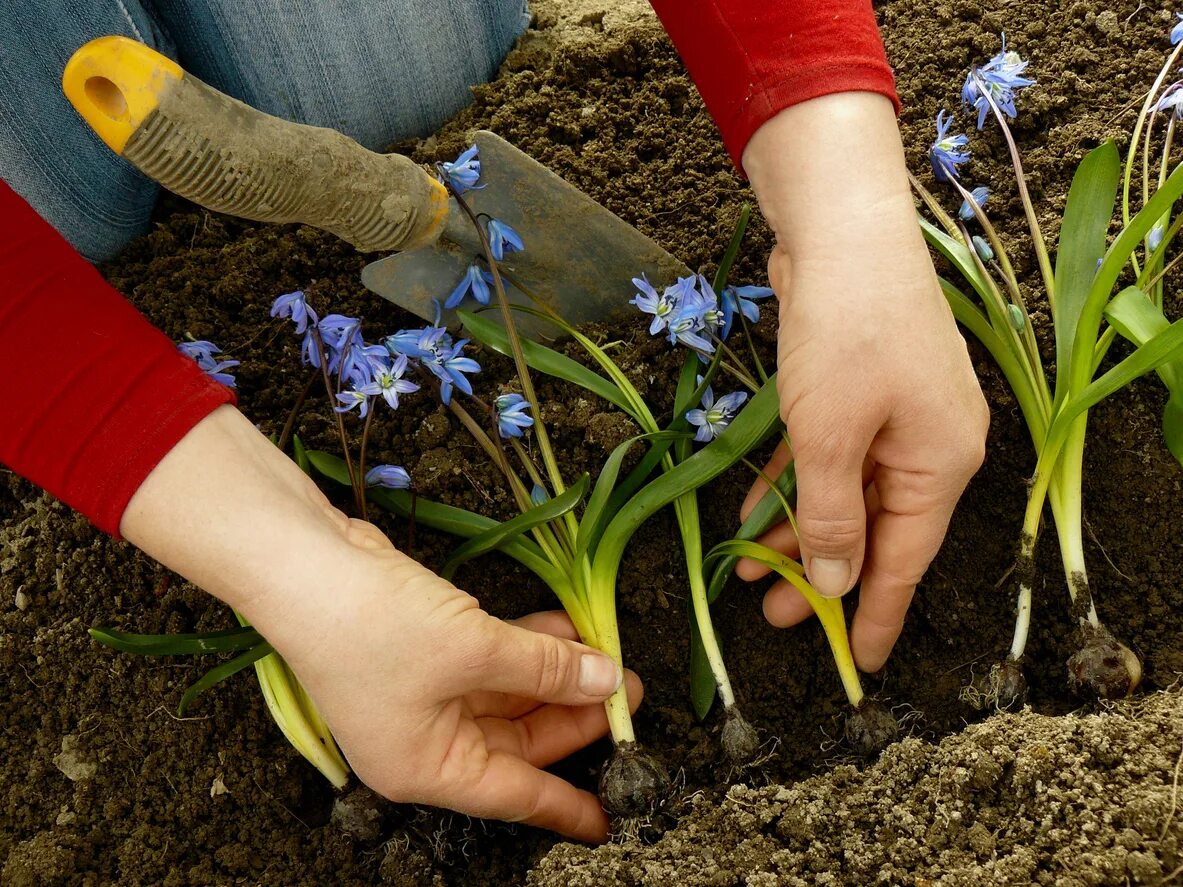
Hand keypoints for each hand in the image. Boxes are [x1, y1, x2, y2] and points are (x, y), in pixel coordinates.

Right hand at [121, 405, 638, 841]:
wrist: (303, 563)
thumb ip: (545, 670)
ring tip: (607, 654)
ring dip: (553, 673)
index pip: (512, 794)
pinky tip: (565, 626)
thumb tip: (606, 682)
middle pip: (515, 740)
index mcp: (426, 767)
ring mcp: (421, 692)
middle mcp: (423, 738)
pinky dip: (525, 646)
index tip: (607, 816)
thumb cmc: (376, 627)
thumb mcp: (474, 651)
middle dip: (571, 714)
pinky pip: (489, 659)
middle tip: (625, 693)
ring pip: (506, 694)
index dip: (565, 805)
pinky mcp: (422, 649)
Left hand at [739, 93, 988, 671]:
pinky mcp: (858, 392)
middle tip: (772, 616)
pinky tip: (751, 513)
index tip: (857, 664)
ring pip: (843, 494)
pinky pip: (826, 456)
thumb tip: (834, 583)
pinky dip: (792, 483)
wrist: (841, 228)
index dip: (877, 614)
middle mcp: (927, 445)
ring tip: (750, 571)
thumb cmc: (843, 333)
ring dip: (797, 530)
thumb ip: (830, 516)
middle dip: (821, 573)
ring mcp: (893, 416)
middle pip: (873, 529)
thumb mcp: (829, 436)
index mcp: (939, 463)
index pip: (907, 560)